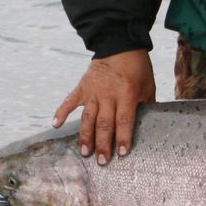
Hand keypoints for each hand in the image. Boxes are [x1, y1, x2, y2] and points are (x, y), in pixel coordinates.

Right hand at [53, 49, 155, 164]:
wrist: (119, 43)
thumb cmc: (138, 67)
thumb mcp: (148, 86)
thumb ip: (147, 106)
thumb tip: (150, 126)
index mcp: (127, 94)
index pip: (124, 121)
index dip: (123, 138)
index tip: (122, 153)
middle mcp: (108, 95)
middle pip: (104, 124)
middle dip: (103, 144)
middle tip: (102, 161)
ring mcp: (92, 91)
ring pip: (88, 118)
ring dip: (85, 136)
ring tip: (84, 152)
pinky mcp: (82, 86)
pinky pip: (70, 101)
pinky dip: (61, 112)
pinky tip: (55, 125)